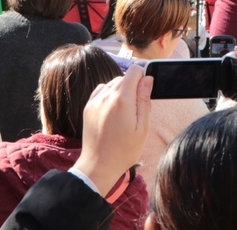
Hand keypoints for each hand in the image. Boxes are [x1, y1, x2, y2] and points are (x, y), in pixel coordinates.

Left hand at [71, 65, 151, 195]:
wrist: (99, 165)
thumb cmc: (124, 150)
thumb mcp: (143, 127)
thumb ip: (145, 100)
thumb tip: (147, 79)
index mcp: (123, 99)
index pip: (134, 70)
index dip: (143, 78)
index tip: (144, 93)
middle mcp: (107, 95)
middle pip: (124, 77)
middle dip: (133, 88)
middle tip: (136, 111)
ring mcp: (95, 101)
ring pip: (112, 84)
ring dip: (121, 92)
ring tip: (124, 115)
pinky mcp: (88, 107)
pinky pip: (101, 91)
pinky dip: (109, 96)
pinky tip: (113, 112)